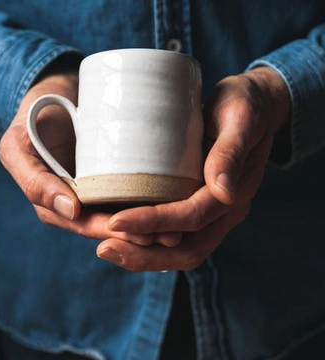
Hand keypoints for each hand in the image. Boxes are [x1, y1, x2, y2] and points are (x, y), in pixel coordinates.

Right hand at [0, 68, 180, 246]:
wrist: (58, 88)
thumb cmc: (34, 114)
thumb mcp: (17, 145)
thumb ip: (32, 178)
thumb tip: (72, 211)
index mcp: (51, 202)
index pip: (81, 223)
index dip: (107, 230)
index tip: (133, 231)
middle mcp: (76, 202)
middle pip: (108, 224)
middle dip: (137, 233)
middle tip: (166, 235)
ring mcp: (98, 189)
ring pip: (125, 214)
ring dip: (150, 224)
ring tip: (179, 227)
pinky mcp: (118, 173)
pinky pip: (135, 192)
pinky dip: (154, 201)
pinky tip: (178, 204)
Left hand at [96, 67, 291, 271]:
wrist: (255, 105)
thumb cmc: (244, 105)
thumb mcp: (239, 119)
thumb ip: (230, 152)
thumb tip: (222, 192)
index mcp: (236, 191)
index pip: (192, 217)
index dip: (154, 223)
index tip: (116, 221)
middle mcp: (226, 210)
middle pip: (186, 250)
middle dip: (144, 255)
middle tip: (104, 248)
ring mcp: (214, 212)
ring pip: (180, 250)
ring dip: (143, 255)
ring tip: (105, 247)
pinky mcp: (199, 205)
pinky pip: (175, 236)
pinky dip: (148, 242)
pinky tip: (119, 234)